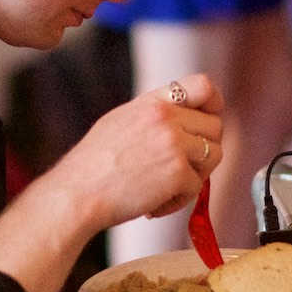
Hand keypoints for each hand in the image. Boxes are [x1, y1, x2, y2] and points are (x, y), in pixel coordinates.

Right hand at [40, 73, 223, 233]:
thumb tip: (184, 123)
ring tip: (165, 189)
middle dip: (204, 151)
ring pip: (214, 156)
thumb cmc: (92, 166)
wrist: (76, 193)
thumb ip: (154, 117)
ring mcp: (174, 143)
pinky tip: (153, 205)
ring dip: (196, 176)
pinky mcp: (178, 172)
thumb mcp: (121, 122)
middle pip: (215, 127)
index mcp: (152, 102)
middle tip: (181, 170)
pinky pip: (197, 187)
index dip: (214, 104)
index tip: (208, 122)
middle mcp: (166, 117)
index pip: (203, 85)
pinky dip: (178, 201)